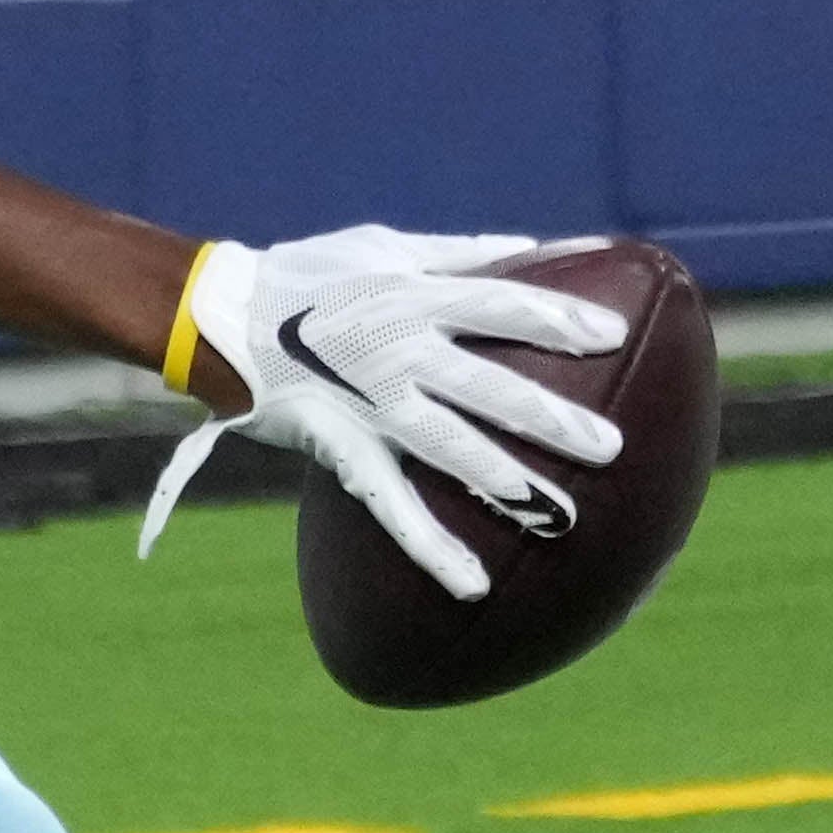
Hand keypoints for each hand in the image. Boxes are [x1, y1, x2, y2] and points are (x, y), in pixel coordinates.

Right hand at [151, 224, 639, 599]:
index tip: (612, 335)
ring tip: (563, 516)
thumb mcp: (387, 246)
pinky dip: (430, 546)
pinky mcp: (342, 448)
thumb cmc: (312, 276)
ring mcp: (370, 404)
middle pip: (488, 386)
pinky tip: (474, 585)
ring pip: (447, 448)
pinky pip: (390, 505)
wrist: (220, 317)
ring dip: (505, 483)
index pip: (501, 305)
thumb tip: (538, 250)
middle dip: (551, 417)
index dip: (557, 321)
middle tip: (611, 446)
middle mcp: (397, 350)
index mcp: (413, 294)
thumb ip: (465, 254)